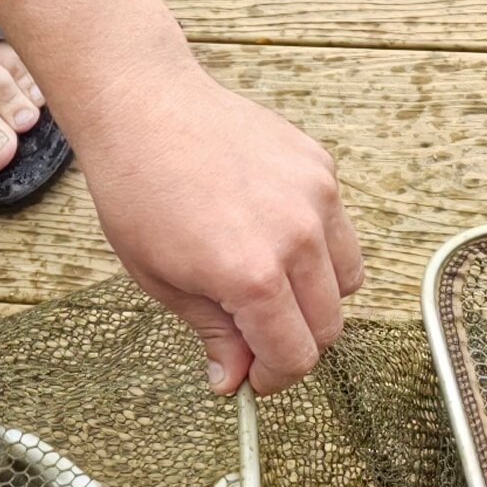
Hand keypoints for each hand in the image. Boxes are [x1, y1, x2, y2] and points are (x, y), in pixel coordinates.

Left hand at [67, 63, 363, 395]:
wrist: (143, 107)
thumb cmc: (138, 192)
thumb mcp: (160, 279)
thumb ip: (213, 333)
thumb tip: (234, 379)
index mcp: (253, 275)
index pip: (296, 355)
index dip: (275, 378)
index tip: (256, 379)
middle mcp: (297, 237)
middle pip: (329, 325)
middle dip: (295, 343)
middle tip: (257, 338)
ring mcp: (316, 197)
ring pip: (348, 279)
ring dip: (317, 297)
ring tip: (267, 283)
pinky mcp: (321, 167)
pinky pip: (338, 228)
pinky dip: (316, 245)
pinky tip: (268, 229)